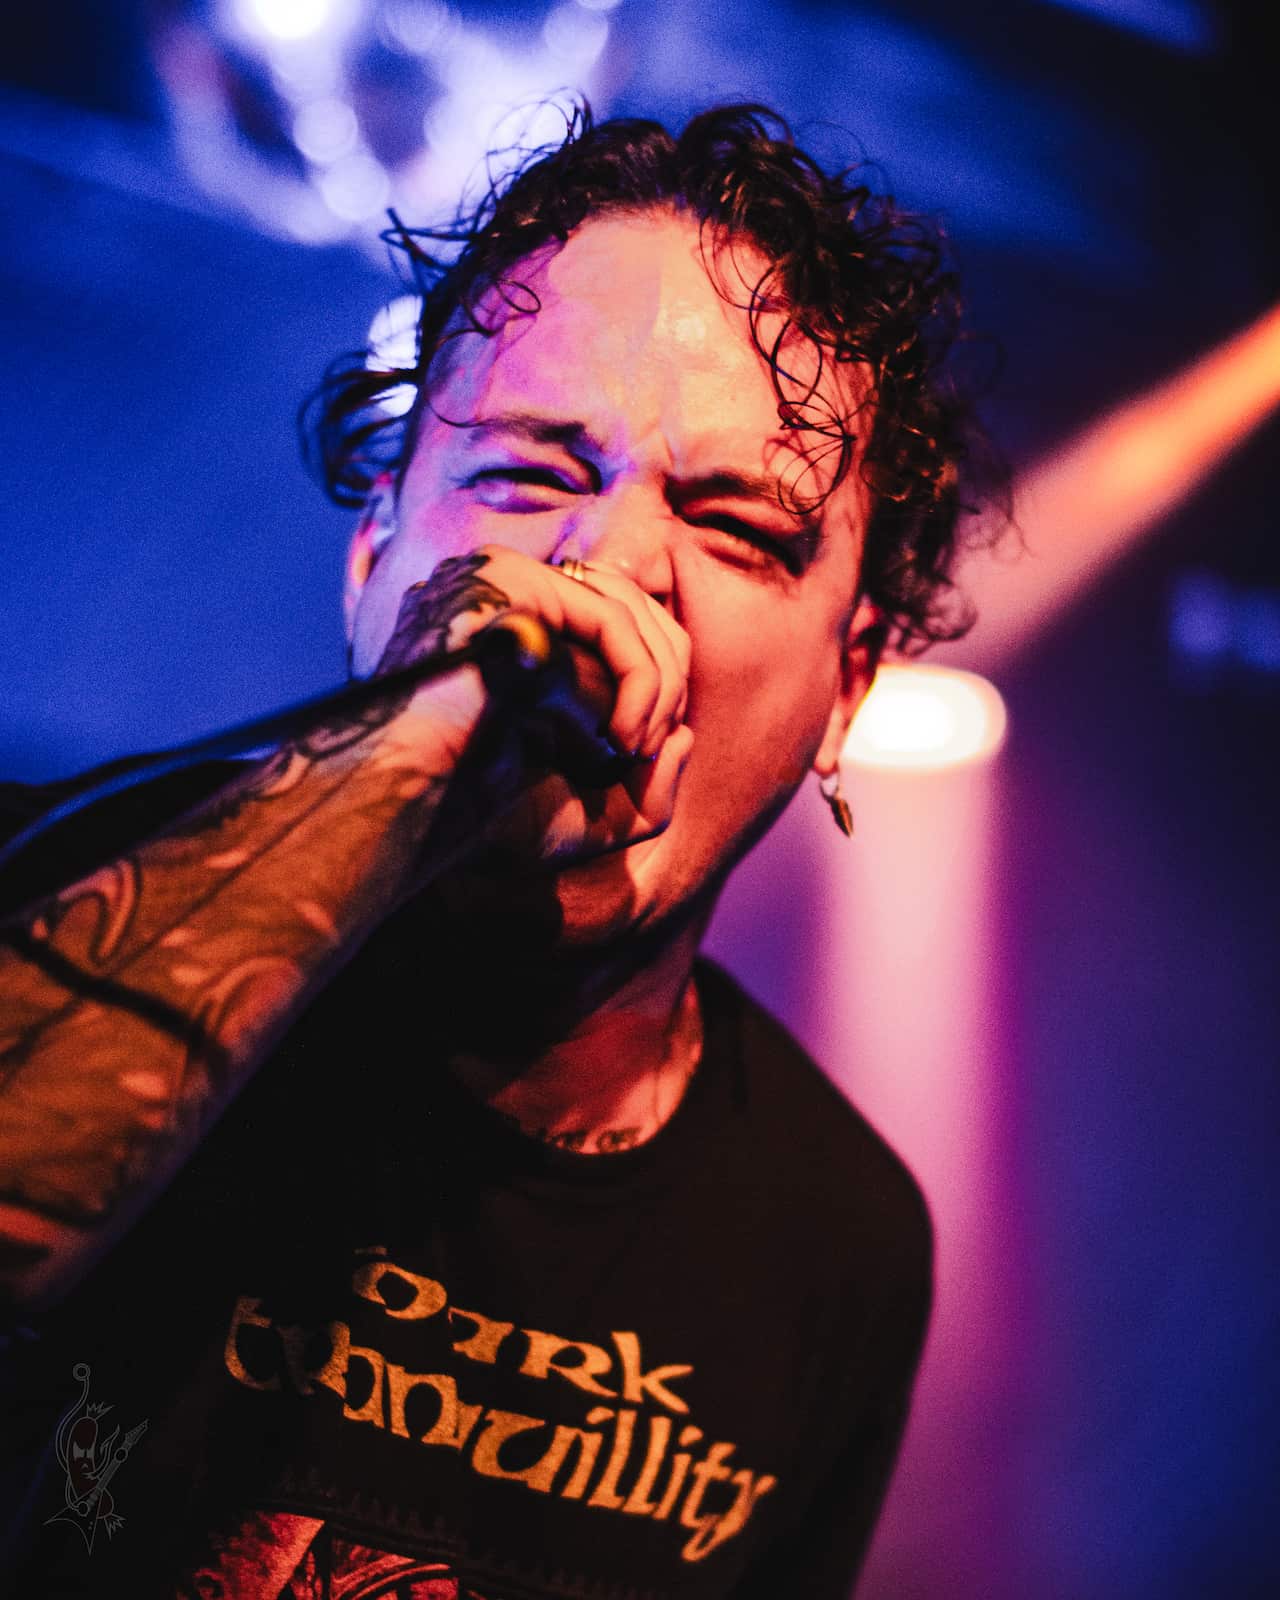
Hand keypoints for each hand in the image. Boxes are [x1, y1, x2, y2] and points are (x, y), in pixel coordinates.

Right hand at [373, 546, 693, 864]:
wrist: (416, 810)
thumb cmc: (491, 816)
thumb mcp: (590, 805)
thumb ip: (647, 778)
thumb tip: (686, 734)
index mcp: (516, 619)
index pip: (621, 622)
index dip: (656, 686)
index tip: (641, 756)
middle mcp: (507, 583)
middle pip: (636, 608)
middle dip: (666, 685)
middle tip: (644, 755)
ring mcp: (501, 574)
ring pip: (633, 613)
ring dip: (656, 690)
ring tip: (628, 753)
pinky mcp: (507, 582)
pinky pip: (612, 621)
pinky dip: (640, 683)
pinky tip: (619, 742)